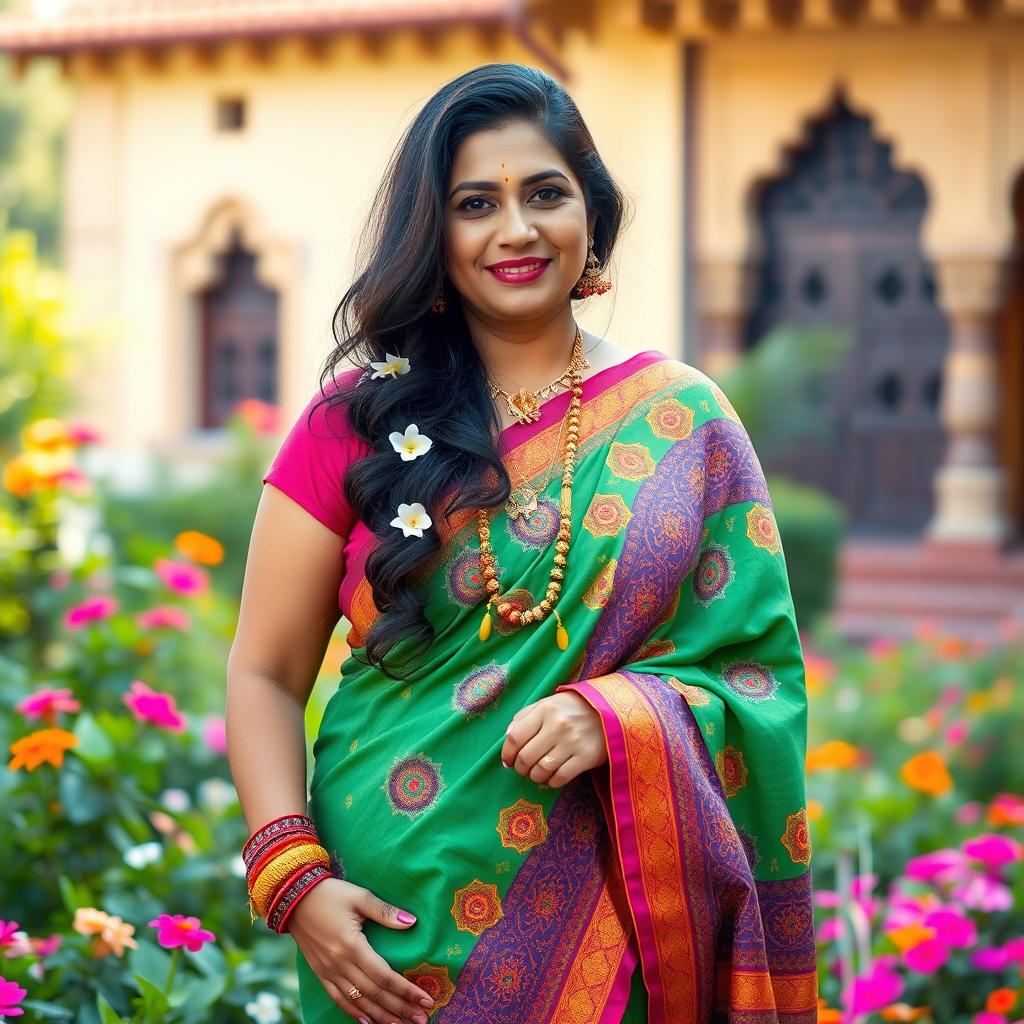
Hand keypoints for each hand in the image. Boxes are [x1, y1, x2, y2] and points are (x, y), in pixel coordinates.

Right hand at [285, 878, 434, 1023]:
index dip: (406, 990)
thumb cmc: (330, 894)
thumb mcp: (360, 896)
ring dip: (380, 1016)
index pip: (384, 976)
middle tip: (421, 1019)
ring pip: (358, 1001)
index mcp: (352, 946)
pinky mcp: (320, 973)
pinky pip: (339, 999)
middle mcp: (340, 964)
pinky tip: (367, 1022)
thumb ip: (385, 911)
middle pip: (374, 994)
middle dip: (399, 1009)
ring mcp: (328, 971)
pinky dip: (354, 1013)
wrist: (293, 897)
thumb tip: (411, 922)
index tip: (425, 1000)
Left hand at [500, 690, 606, 787]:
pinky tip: (552, 777)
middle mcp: (558, 725)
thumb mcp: (546, 704)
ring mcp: (573, 742)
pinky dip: (551, 782)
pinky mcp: (587, 757)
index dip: (507, 754)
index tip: (508, 761)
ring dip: (534, 777)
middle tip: (523, 770)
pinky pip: (560, 778)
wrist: (608, 711)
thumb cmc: (570, 709)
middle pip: (526, 757)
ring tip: (536, 774)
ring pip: (541, 770)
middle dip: (520, 769)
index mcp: (545, 709)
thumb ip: (523, 718)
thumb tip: (507, 741)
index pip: (515, 738)